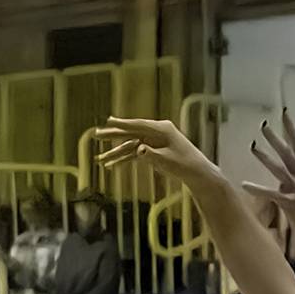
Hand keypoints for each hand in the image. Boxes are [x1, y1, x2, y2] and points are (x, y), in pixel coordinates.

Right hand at [97, 117, 219, 187]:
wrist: (197, 173)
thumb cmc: (185, 165)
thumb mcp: (167, 161)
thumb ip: (151, 154)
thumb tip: (137, 150)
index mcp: (162, 129)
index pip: (139, 125)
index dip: (122, 124)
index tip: (109, 121)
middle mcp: (156, 132)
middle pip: (131, 133)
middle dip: (113, 135)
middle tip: (97, 134)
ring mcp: (153, 142)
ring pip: (130, 146)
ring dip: (116, 153)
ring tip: (100, 159)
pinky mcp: (153, 151)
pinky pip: (135, 155)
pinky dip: (124, 161)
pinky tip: (112, 166)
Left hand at [242, 110, 294, 240]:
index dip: (291, 127)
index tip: (284, 112)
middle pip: (287, 152)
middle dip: (275, 138)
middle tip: (264, 125)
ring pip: (278, 169)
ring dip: (265, 157)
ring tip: (252, 146)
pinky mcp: (289, 201)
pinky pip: (270, 193)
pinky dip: (257, 189)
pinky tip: (244, 184)